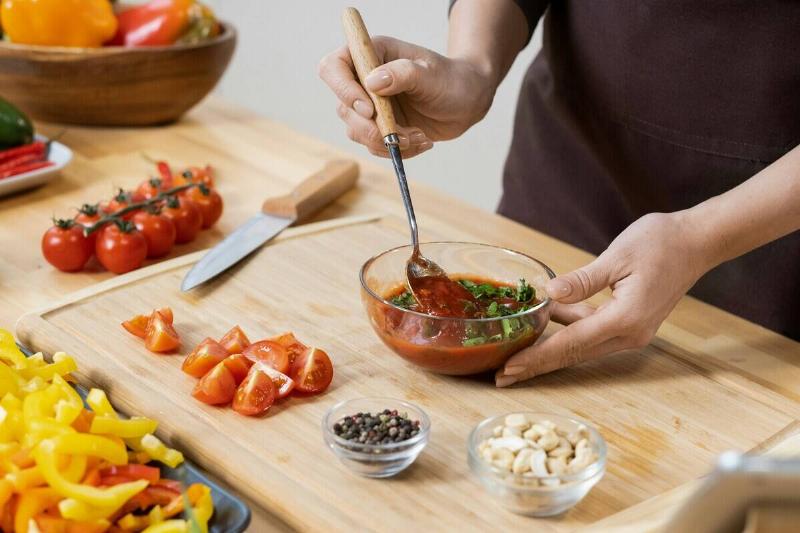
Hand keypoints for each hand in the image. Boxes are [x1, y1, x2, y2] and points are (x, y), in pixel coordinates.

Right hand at [318, 36, 495, 157]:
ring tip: (419, 137)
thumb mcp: (431, 74)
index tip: (369, 108)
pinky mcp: (380, 128)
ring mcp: (371, 107)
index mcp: (372, 56)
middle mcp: (365, 81)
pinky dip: (397, 151)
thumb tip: (372, 81)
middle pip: (343, 108)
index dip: (343, 89)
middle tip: (398, 134)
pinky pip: (375, 147)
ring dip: (387, 142)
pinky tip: (421, 142)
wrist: (467, 103)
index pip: (334, 68)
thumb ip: (403, 74)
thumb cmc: (452, 80)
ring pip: (357, 132)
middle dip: (370, 128)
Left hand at [496, 213, 711, 386]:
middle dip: (536, 366)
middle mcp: (629, 335)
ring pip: (580, 347)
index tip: (509, 369)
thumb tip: (549, 294)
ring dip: (549, 351)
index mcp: (625, 319)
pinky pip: (592, 333)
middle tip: (501, 377)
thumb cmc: (661, 242)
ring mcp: (631, 332)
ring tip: (515, 358)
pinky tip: (545, 321)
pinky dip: (568, 330)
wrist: (697, 242)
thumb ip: (582, 280)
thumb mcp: (617, 256)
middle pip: (572, 356)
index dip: (537, 358)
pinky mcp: (630, 324)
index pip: (570, 345)